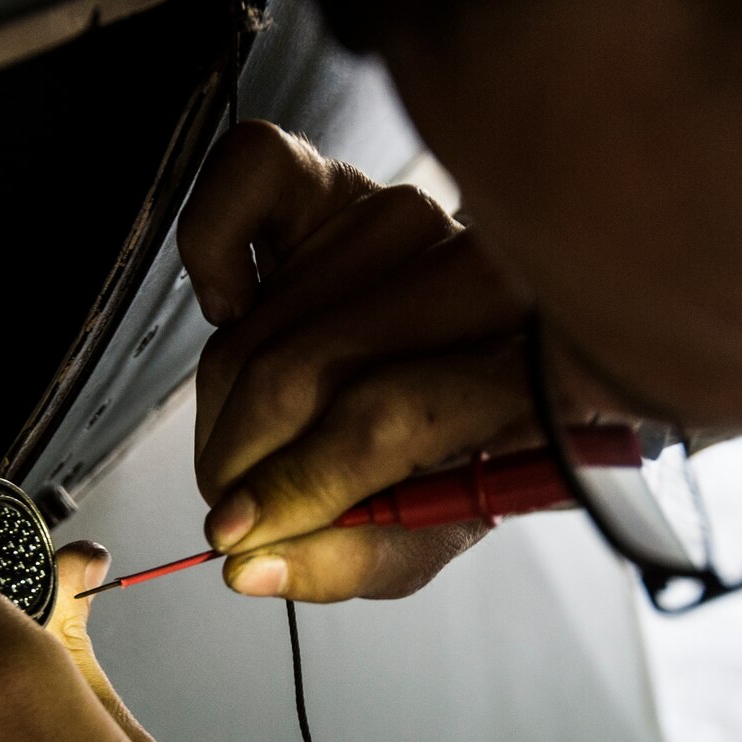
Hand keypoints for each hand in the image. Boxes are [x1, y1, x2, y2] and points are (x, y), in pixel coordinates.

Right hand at [180, 122, 533, 601]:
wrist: (493, 340)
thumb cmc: (467, 437)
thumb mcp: (441, 521)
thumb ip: (357, 556)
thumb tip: (252, 566)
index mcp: (529, 372)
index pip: (388, 420)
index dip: (295, 485)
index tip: (238, 536)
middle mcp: (477, 275)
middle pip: (305, 373)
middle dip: (241, 459)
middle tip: (231, 505)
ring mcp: (408, 218)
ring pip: (263, 322)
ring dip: (224, 402)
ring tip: (254, 438)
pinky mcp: (347, 178)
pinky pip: (245, 176)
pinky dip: (212, 249)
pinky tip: (237, 308)